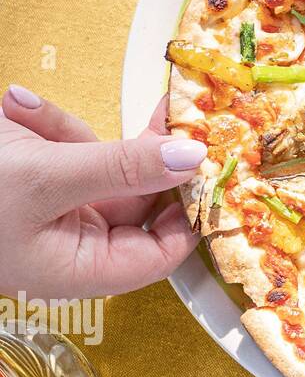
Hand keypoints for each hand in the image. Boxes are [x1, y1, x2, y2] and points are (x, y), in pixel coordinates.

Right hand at [0, 85, 205, 298]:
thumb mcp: (47, 180)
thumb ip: (123, 168)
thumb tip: (191, 159)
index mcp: (78, 267)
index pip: (160, 253)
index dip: (191, 213)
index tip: (212, 168)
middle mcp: (71, 242)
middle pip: (141, 198)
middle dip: (143, 153)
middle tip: (172, 114)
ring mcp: (56, 208)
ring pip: (104, 163)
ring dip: (73, 133)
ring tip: (36, 116)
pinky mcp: (36, 177)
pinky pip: (66, 147)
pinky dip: (47, 124)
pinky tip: (17, 108)